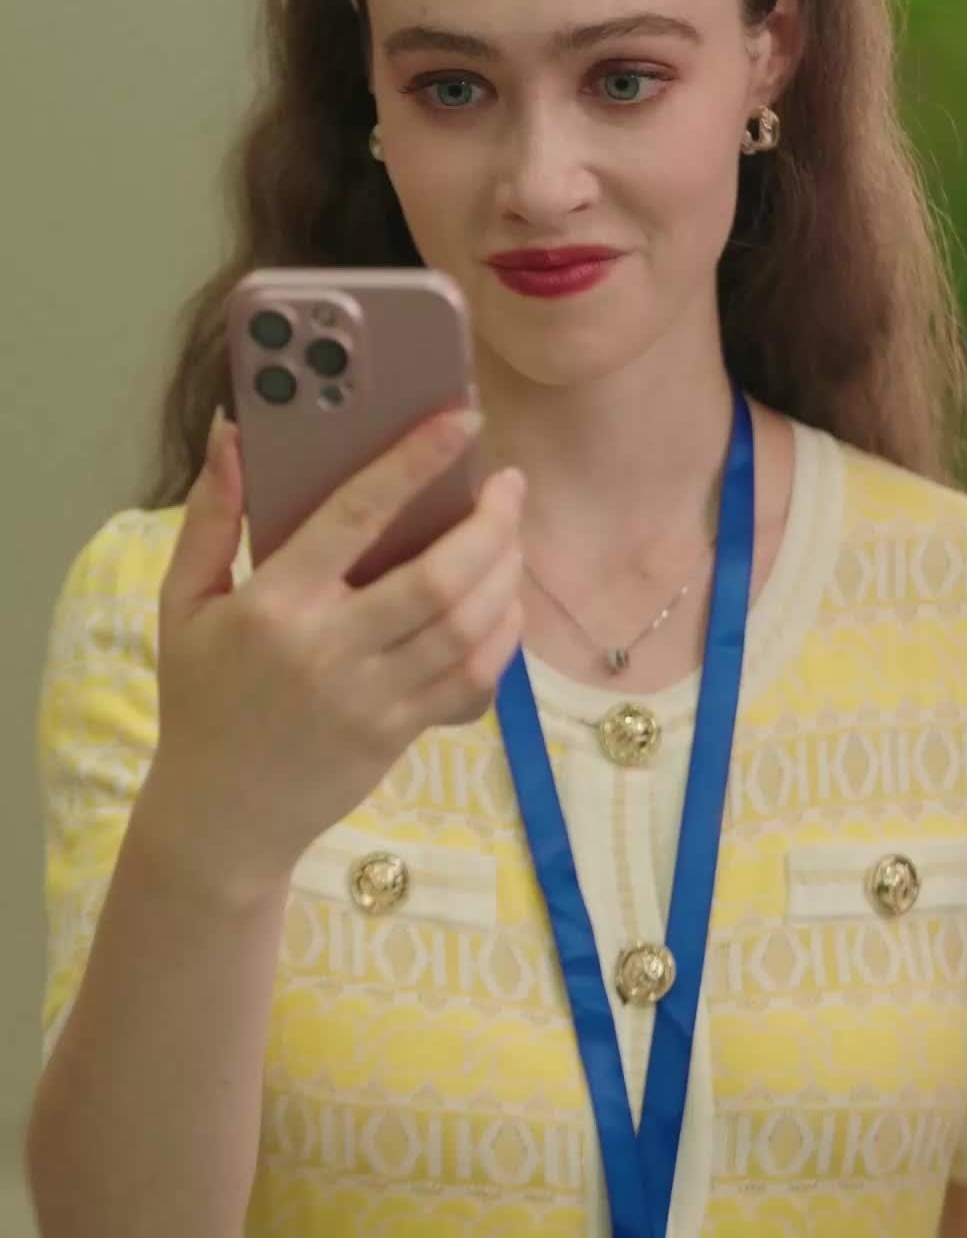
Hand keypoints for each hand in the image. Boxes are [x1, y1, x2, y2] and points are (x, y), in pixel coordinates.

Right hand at [138, 407, 524, 903]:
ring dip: (505, 573)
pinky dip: (503, 637)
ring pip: (467, 627)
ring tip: (511, 535)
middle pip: (439, 578)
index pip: (355, 516)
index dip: (416, 462)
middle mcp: (329, 649)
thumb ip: (210, 517)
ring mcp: (372, 697)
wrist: (220, 817)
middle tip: (509, 486)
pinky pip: (473, 680)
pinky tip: (505, 605)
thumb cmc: (201, 698)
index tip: (463, 420)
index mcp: (273, 604)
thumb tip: (232, 434)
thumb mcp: (182, 604)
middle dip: (491, 524)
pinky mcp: (400, 733)